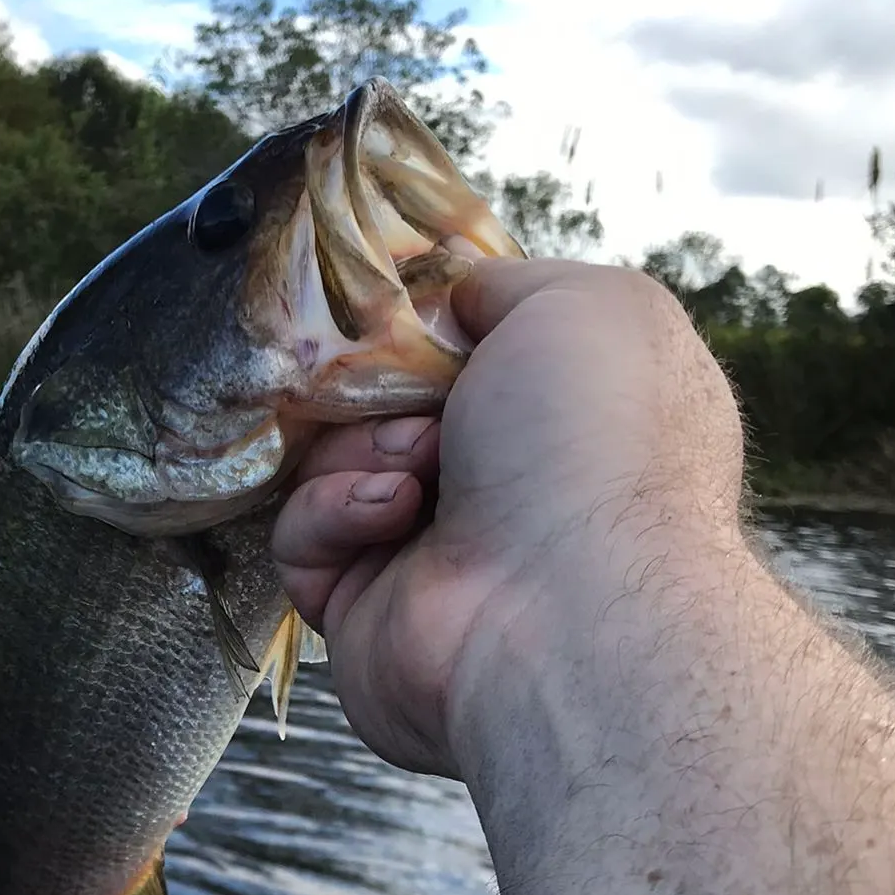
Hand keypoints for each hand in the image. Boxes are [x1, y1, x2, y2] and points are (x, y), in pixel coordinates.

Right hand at [272, 258, 744, 781]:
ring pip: (334, 464)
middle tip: (411, 399)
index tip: (405, 316)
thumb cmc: (592, 445)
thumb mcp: (585, 307)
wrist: (563, 609)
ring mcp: (432, 553)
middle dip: (385, 388)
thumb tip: (454, 303)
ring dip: (363, 448)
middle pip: (387, 405)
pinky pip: (303, 538)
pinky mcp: (362, 606)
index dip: (430, 330)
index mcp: (566, 420)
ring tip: (415, 468)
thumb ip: (509, 284)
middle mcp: (505, 489)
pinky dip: (334, 514)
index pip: (472, 356)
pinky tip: (389, 520)